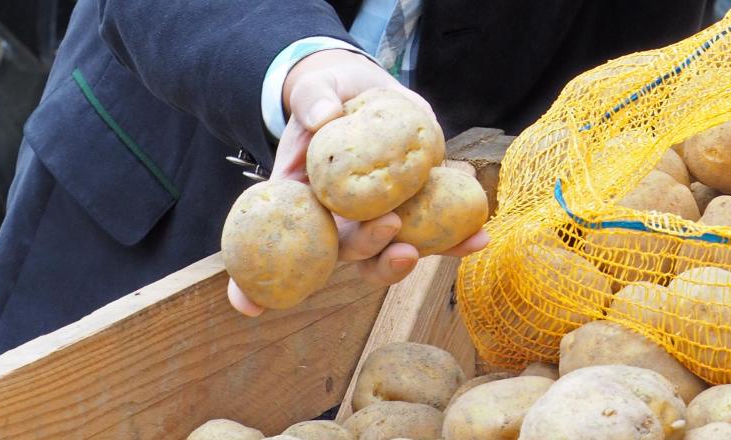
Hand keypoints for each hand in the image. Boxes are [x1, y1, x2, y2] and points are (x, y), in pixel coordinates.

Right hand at [227, 50, 488, 316]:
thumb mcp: (314, 91)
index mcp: (303, 203)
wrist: (362, 95)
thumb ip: (312, 101)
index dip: (256, 284)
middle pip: (350, 252)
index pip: (277, 248)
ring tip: (454, 245)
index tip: (251, 305)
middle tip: (393, 234)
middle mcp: (339, 222)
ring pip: (394, 252)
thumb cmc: (327, 98)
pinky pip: (433, 233)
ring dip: (424, 255)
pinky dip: (456, 240)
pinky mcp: (413, 212)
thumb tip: (322, 115)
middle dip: (372, 251)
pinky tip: (479, 238)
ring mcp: (377, 222)